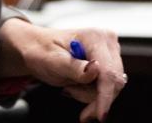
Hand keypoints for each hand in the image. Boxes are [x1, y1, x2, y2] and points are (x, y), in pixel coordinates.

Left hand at [0, 18, 125, 121]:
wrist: (38, 49)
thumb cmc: (41, 51)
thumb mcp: (51, 60)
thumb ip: (73, 67)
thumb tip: (95, 69)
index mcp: (95, 37)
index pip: (108, 72)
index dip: (105, 96)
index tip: (100, 116)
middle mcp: (107, 42)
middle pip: (113, 82)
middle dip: (93, 96)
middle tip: (68, 92)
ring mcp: (110, 53)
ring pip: (112, 88)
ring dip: (90, 95)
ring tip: (70, 85)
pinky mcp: (109, 63)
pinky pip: (108, 87)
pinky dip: (93, 93)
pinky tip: (77, 86)